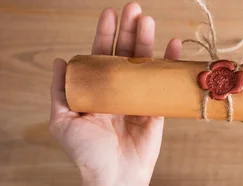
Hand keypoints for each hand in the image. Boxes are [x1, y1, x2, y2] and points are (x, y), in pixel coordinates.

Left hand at [49, 2, 181, 185]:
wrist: (113, 177)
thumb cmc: (86, 153)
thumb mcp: (62, 122)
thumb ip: (61, 91)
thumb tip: (60, 61)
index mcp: (97, 90)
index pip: (100, 55)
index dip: (105, 35)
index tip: (110, 14)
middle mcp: (118, 89)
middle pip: (124, 53)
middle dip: (129, 30)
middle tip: (134, 8)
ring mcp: (138, 97)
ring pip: (144, 63)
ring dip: (147, 41)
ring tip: (148, 21)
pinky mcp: (156, 108)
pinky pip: (163, 82)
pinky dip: (169, 63)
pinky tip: (171, 46)